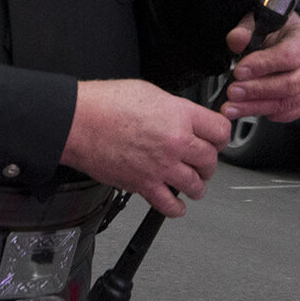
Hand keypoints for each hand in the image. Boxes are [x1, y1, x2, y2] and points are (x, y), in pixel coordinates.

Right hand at [61, 79, 231, 215]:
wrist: (78, 122)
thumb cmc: (104, 104)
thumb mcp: (149, 92)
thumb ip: (173, 108)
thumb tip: (182, 117)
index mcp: (180, 115)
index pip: (221, 130)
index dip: (221, 137)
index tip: (217, 140)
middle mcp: (175, 142)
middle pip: (211, 160)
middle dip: (208, 163)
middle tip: (203, 163)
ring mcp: (161, 166)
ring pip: (196, 185)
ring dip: (196, 186)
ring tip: (193, 185)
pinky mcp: (144, 185)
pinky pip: (170, 205)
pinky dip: (176, 208)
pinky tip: (176, 204)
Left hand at [222, 10, 299, 122]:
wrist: (290, 39)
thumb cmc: (279, 32)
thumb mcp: (261, 23)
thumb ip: (247, 31)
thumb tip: (237, 40)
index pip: (288, 56)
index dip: (262, 65)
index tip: (239, 71)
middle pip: (290, 84)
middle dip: (257, 90)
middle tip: (233, 92)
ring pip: (287, 102)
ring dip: (256, 107)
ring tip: (233, 106)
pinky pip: (288, 113)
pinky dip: (267, 113)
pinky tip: (249, 109)